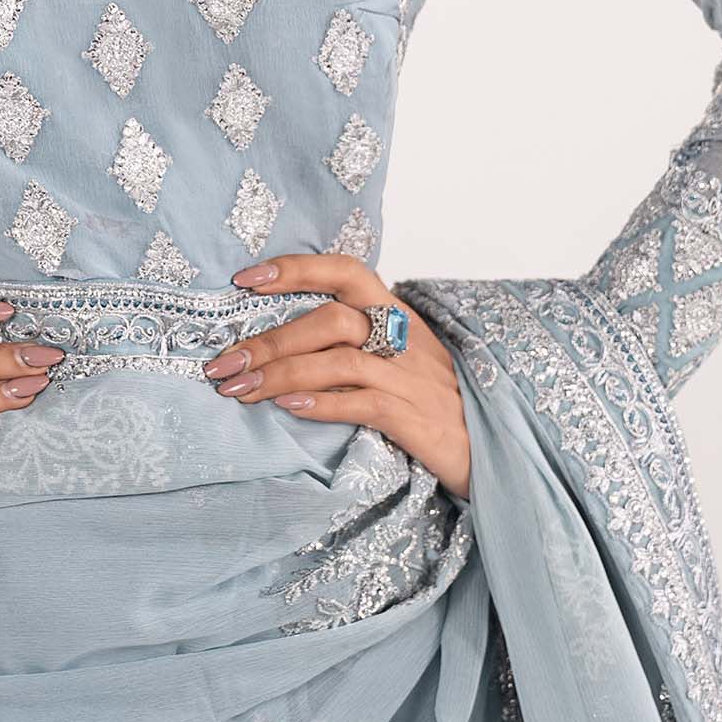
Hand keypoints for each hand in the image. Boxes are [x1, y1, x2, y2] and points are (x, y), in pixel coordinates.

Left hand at [204, 252, 471, 504]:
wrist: (499, 452)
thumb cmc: (439, 405)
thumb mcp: (403, 361)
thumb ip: (357, 344)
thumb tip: (286, 342)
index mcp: (398, 317)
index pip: (346, 271)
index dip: (295, 268)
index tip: (244, 278)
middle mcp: (404, 340)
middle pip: (329, 319)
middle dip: (269, 339)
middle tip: (221, 363)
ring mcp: (412, 379)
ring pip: (337, 360)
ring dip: (280, 373)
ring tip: (238, 390)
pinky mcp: (416, 419)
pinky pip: (362, 403)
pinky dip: (320, 402)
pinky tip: (287, 407)